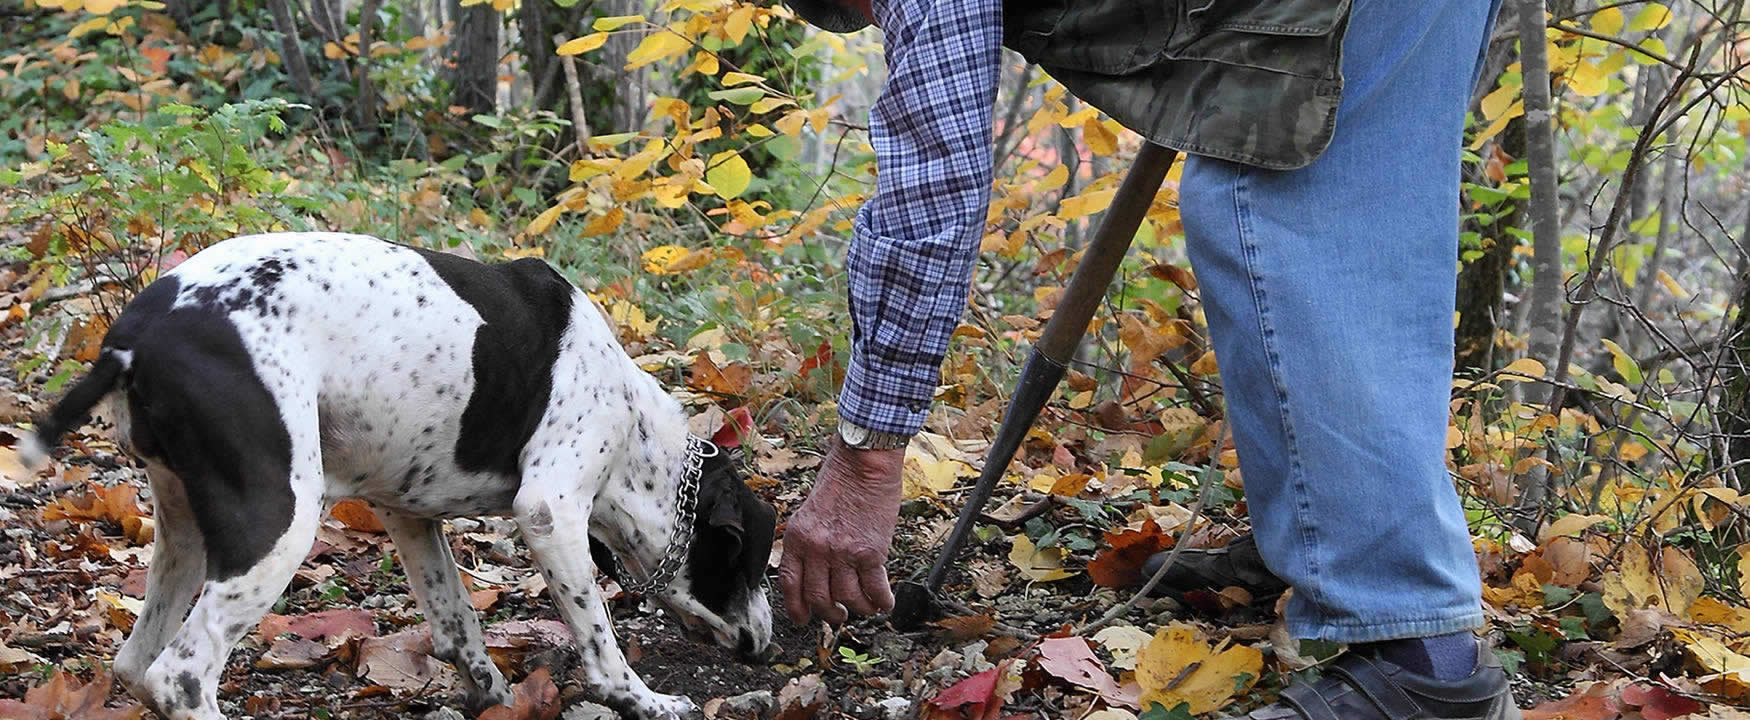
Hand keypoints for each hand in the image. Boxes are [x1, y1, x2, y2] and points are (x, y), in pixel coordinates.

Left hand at [777, 439, 902, 623]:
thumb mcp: (810, 512)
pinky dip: (881, 602)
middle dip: (830, 613)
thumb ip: (809, 542)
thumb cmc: (840, 481)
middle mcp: (817, 549)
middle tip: (839, 615)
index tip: (804, 619)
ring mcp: (844, 552)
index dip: (797, 608)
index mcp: (798, 538)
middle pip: (819, 598)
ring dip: (858, 609)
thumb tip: (815, 572)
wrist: (864, 463)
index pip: (790, 584)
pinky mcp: (871, 552)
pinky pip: (875, 590)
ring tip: (864, 607)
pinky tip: (884, 602)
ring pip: (848, 599)